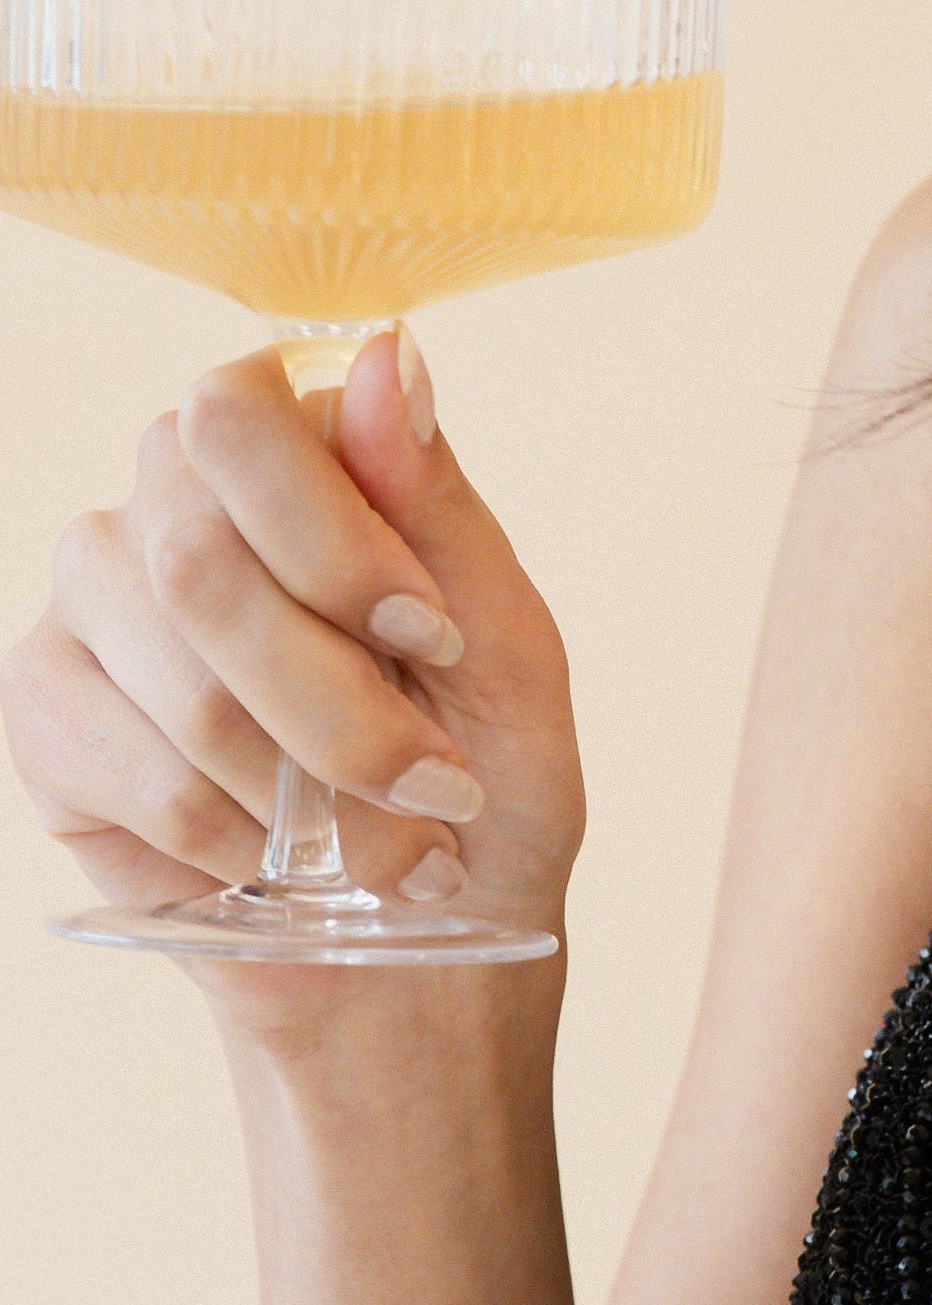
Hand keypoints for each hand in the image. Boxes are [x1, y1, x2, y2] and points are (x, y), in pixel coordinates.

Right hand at [2, 328, 584, 1037]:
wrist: (418, 954)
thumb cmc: (478, 795)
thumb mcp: (512, 659)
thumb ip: (442, 508)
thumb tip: (387, 350)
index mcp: (289, 456)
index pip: (240, 414)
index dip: (333, 540)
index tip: (434, 641)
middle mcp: (167, 501)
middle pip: (200, 557)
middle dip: (341, 705)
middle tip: (434, 788)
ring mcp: (92, 602)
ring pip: (177, 679)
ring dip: (306, 792)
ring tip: (378, 847)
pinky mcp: (46, 712)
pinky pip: (125, 767)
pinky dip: (232, 837)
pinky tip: (275, 856)